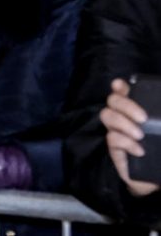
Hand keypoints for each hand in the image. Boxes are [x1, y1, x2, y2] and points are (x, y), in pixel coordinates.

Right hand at [100, 78, 160, 196]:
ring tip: (140, 135)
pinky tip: (139, 150)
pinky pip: (112, 139)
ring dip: (124, 123)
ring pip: (108, 116)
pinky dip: (126, 143)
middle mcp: (122, 118)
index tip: (121, 85)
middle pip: (112, 101)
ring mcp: (116, 132)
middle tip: (143, 118)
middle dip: (126, 105)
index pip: (121, 92)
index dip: (119, 87)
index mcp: (135, 111)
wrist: (156, 178)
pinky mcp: (114, 149)